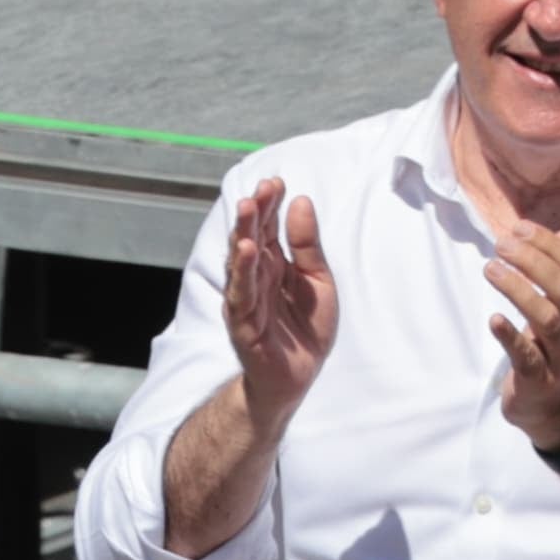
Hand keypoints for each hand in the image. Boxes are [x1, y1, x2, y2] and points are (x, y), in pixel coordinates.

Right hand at [221, 177, 337, 423]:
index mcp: (272, 265)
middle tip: (260, 188)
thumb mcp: (317, 279)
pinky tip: (247, 250)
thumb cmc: (305, 329)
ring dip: (242, 234)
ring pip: (241, 263)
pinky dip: (243, 272)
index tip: (275, 181)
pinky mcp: (245, 325)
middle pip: (250, 239)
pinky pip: (242, 295)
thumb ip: (308, 245)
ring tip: (248, 209)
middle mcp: (255, 280)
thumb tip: (300, 201)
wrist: (297, 378)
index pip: (267, 228)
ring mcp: (247, 302)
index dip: (270, 205)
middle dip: (254, 213)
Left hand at [485, 222, 559, 450]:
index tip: (519, 229)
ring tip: (490, 269)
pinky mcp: (540, 380)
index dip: (549, 245)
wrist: (558, 409)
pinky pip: (527, 355)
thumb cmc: (556, 351)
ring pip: (546, 318)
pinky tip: (494, 319)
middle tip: (501, 246)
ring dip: (518, 290)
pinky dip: (510, 336)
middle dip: (532, 262)